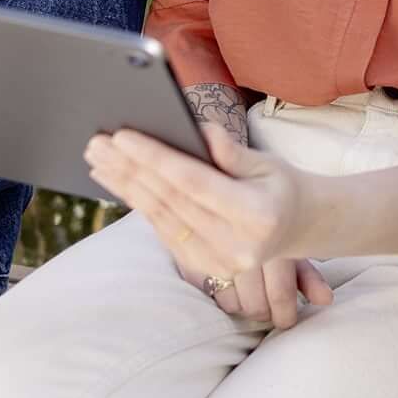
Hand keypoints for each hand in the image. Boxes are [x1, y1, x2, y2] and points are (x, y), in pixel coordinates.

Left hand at [92, 124, 332, 332]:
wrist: (301, 227)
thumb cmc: (283, 187)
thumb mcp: (268, 163)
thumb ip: (231, 151)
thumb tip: (197, 129)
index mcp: (257, 215)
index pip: (193, 183)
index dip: (155, 159)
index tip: (122, 136)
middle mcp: (237, 245)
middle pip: (170, 201)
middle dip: (129, 169)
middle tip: (96, 143)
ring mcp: (221, 262)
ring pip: (161, 218)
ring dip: (125, 187)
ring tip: (98, 160)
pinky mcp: (206, 268)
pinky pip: (165, 232)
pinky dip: (139, 205)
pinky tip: (119, 183)